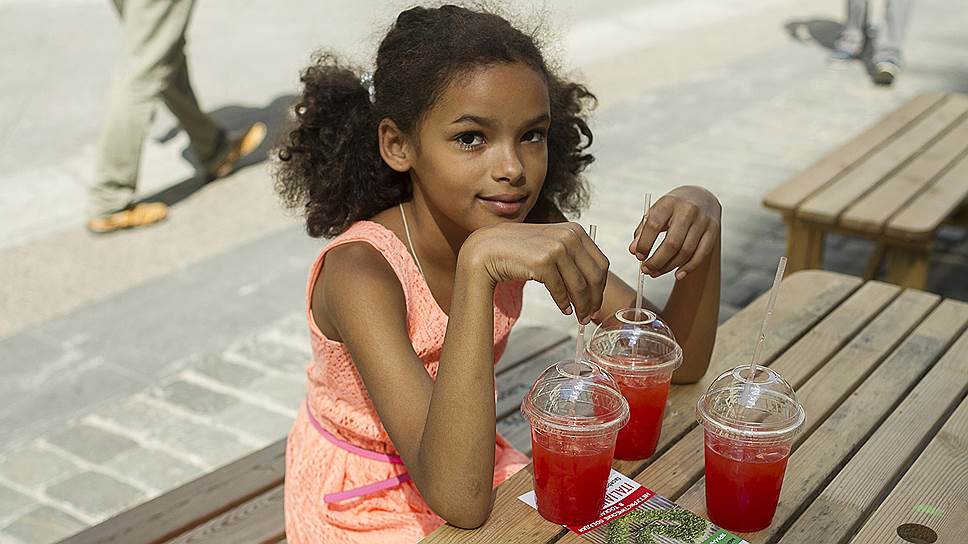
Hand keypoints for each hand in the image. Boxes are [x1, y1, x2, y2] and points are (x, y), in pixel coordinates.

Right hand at [461, 222, 608, 323]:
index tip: (596, 300)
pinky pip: (561, 290)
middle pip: (594, 275)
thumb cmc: (519, 250)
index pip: (601, 263)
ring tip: (579, 317)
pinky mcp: (543, 262)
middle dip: (594, 299)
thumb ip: (570, 255)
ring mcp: (556, 247)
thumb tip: (592, 283)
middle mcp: (569, 236)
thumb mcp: (550, 244)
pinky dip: (564, 303)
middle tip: (590, 314)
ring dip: (581, 305)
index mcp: (575, 230)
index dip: (601, 286)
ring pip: (580, 286)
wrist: (487, 249)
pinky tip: (564, 310)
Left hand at [628, 186, 720, 279]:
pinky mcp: (713, 230)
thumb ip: (643, 230)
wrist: (702, 197)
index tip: (638, 256)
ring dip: (669, 266)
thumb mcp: (657, 211)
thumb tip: (633, 251)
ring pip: (686, 251)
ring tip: (656, 273)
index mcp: (669, 202)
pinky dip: (688, 268)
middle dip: (657, 260)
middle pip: (672, 242)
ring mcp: (703, 221)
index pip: (654, 225)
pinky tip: (677, 275)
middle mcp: (688, 210)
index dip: (644, 244)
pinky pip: (701, 254)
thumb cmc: (673, 208)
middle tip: (646, 270)